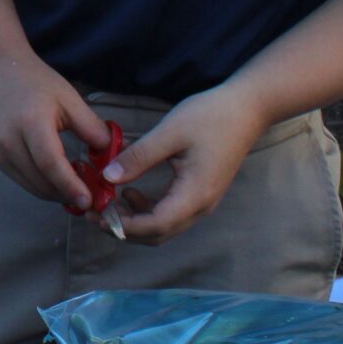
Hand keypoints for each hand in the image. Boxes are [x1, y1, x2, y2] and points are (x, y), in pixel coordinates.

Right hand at [0, 57, 114, 208]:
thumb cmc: (34, 81)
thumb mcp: (69, 99)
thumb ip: (91, 127)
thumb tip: (112, 155)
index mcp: (31, 123)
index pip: (51, 164)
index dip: (71, 186)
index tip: (90, 200)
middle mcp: (9, 141)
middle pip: (41, 181)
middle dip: (68, 195)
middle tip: (92, 197)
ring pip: (32, 186)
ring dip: (56, 193)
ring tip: (77, 188)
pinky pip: (22, 180)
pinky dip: (42, 185)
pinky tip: (58, 179)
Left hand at [98, 85, 270, 243]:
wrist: (247, 109)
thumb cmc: (211, 117)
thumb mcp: (169, 133)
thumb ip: (139, 157)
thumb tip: (108, 178)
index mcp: (194, 194)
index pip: (156, 226)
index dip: (125, 226)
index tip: (98, 215)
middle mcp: (201, 206)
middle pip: (158, 234)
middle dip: (125, 229)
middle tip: (95, 214)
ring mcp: (202, 201)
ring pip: (164, 226)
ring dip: (135, 221)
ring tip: (109, 202)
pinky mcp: (200, 193)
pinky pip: (170, 213)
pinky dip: (147, 210)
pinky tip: (130, 192)